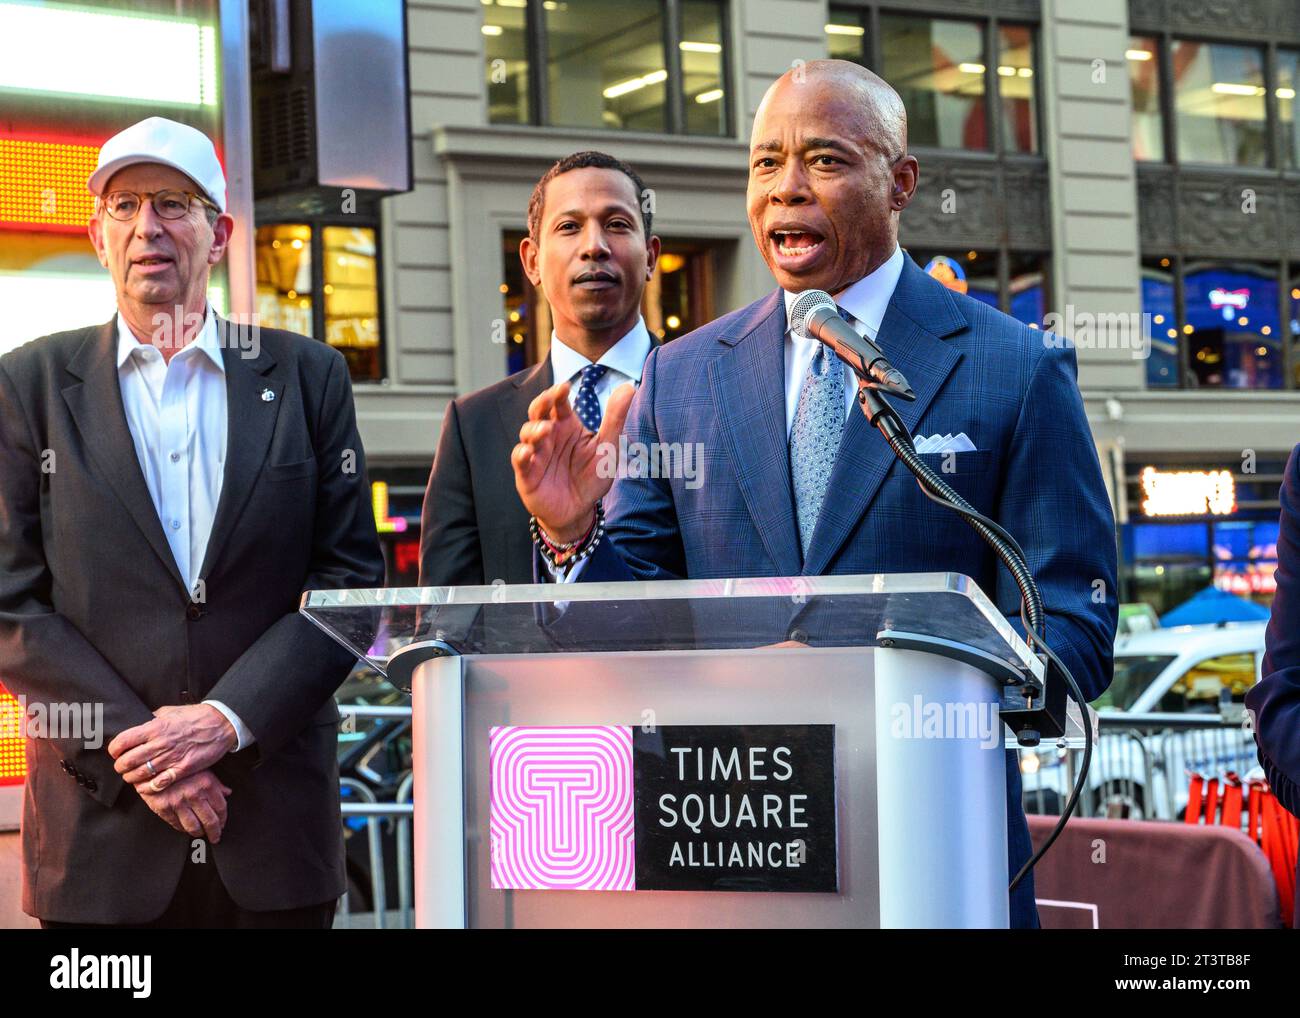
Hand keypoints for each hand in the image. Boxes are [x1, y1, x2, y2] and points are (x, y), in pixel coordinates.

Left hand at [108, 704, 237, 790]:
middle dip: (120, 766)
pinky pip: (159, 783)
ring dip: (132, 778)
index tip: (115, 752)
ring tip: (132, 776)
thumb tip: (140, 721)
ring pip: (140, 774)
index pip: (123, 741)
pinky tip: (146, 785)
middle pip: (128, 761)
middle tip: (122, 767)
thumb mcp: (170, 711)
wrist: (220, 724)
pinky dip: (149, 787)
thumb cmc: (196, 716)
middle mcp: (160, 743)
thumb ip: (153, 718)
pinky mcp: (182, 769)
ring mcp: (171, 757)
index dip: (114, 749)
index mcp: (155, 727)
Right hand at [138, 769, 231, 842]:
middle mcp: (194, 794)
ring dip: (198, 833)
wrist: (152, 764)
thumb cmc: (179, 765)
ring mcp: (178, 802)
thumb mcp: (202, 768)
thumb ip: (216, 783)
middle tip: (215, 837)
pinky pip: (176, 824)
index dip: (223, 819)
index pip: (221, 808)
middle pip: (210, 821)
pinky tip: (184, 828)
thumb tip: (227, 793)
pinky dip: (182, 829)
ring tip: (200, 833)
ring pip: (193, 827)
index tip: (222, 824)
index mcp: (207, 784)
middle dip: (214, 832)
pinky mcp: (163, 808)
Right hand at [512, 379, 634, 542]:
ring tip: (546, 430)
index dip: (558, 393)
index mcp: (566, 425)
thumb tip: (629, 388)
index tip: (565, 387)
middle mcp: (548, 435)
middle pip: (538, 412)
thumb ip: (615, 419)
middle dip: (541, 403)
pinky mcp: (527, 474)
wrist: (579, 510)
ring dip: (534, 429)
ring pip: (527, 433)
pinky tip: (528, 452)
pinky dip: (522, 454)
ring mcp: (536, 453)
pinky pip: (520, 460)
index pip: (558, 403)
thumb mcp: (607, 448)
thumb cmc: (591, 476)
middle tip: (549, 399)